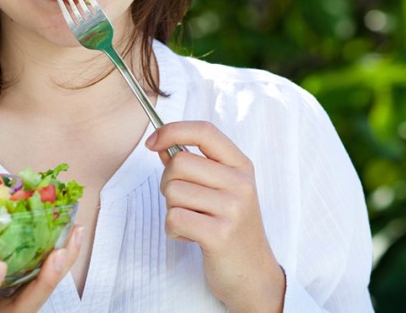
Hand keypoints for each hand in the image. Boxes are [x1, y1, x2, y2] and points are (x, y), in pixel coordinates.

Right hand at [0, 225, 83, 311]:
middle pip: (18, 310)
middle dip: (38, 286)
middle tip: (54, 255)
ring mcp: (4, 310)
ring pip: (38, 298)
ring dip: (58, 270)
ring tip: (72, 238)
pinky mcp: (20, 298)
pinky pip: (44, 283)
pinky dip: (60, 259)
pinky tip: (73, 232)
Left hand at [146, 121, 284, 312]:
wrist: (254, 274)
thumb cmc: (232, 228)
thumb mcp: (222, 190)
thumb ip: (195, 165)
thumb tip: (161, 145)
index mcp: (241, 166)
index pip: (204, 132)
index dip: (172, 130)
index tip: (152, 142)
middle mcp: (240, 183)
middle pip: (179, 163)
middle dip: (167, 182)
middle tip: (181, 201)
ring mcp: (232, 209)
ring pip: (173, 192)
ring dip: (172, 209)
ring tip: (192, 221)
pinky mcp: (219, 234)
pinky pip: (174, 218)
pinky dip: (173, 230)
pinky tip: (190, 236)